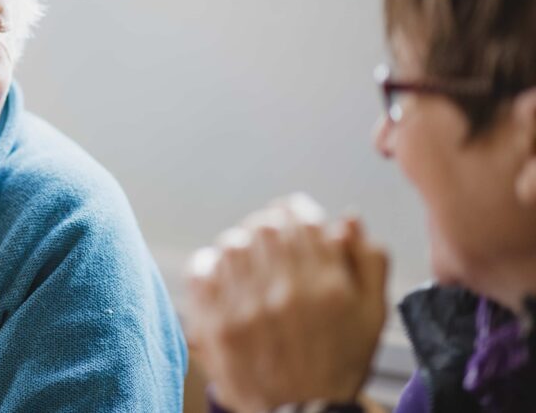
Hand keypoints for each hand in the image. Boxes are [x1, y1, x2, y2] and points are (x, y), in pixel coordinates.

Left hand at [185, 194, 387, 412]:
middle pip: (265, 227)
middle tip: (271, 239)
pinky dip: (210, 265)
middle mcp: (286, 293)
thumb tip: (346, 218)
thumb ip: (366, 261)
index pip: (300, 219)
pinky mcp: (216, 327)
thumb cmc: (339, 362)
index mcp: (328, 286)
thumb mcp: (372, 314)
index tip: (293, 218)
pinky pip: (202, 271)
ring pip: (233, 244)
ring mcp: (247, 310)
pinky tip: (223, 274)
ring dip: (241, 244)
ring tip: (249, 259)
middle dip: (269, 226)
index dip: (295, 211)